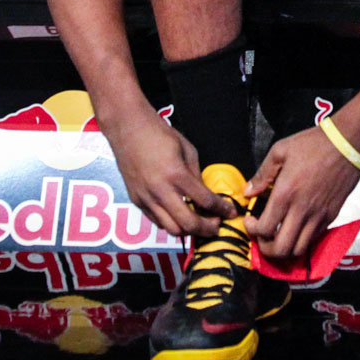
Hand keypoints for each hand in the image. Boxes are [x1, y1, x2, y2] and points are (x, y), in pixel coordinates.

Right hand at [104, 108, 236, 237]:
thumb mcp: (187, 150)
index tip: (231, 213)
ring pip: (171, 229)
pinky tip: (180, 215)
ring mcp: (146, 198)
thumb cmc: (159, 134)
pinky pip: (157, 221)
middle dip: (207, 229)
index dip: (222, 210)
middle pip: (188, 224)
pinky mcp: (136, 201)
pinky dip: (171, 223)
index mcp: (177, 174)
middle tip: (216, 225)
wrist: (128, 128)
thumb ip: (196, 175)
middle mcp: (160, 191)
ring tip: (199, 223)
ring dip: (188, 230)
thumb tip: (205, 195)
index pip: (205, 201)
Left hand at [243, 125, 359, 259]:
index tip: (251, 220)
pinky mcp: (331, 216)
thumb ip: (262, 174)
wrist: (347, 144)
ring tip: (278, 235)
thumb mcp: (280, 150)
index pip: (264, 229)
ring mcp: (318, 216)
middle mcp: (302, 210)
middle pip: (280, 249)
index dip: (252, 230)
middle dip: (265, 249)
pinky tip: (296, 226)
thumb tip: (248, 191)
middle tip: (261, 236)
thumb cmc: (314, 144)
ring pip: (298, 250)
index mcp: (285, 194)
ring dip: (284, 249)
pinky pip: (314, 239)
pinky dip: (301, 240)